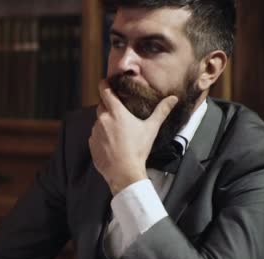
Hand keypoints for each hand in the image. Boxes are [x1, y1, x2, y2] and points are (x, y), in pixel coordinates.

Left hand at [89, 79, 177, 194]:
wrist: (124, 172)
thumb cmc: (138, 149)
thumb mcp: (151, 128)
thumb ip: (161, 111)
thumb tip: (172, 98)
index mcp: (116, 112)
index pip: (105, 91)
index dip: (104, 84)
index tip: (105, 81)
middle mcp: (102, 119)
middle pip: (101, 106)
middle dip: (108, 106)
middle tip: (119, 113)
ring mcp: (94, 132)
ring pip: (98, 121)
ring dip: (105, 123)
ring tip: (118, 133)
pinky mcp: (91, 143)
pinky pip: (95, 135)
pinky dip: (102, 136)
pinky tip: (112, 143)